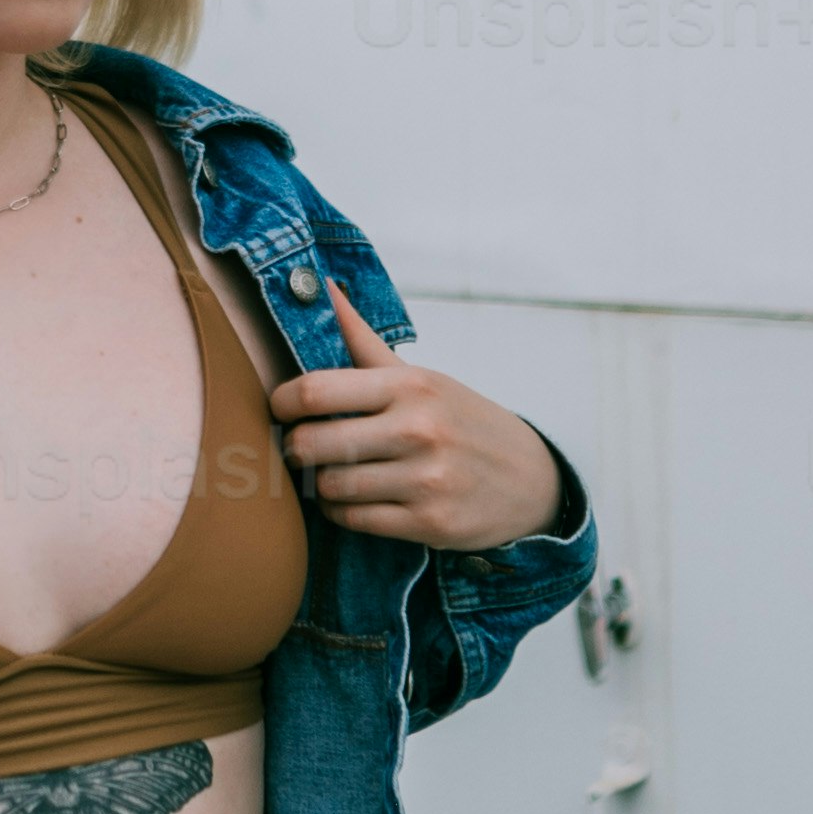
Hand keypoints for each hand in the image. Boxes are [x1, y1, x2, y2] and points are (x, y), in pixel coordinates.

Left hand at [269, 286, 569, 550]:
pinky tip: (354, 499)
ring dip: (319, 484)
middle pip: (313, 444)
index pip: (317, 390)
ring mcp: (426, 480)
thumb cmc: (462, 422)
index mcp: (411, 386)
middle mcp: (419, 430)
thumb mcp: (422, 378)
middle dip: (295, 448)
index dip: (282, 402)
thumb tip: (324, 289)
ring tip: (330, 474)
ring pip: (330, 487)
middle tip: (299, 447)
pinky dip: (342, 512)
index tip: (280, 408)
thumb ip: (365, 341)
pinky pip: (354, 520)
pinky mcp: (430, 524)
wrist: (532, 479)